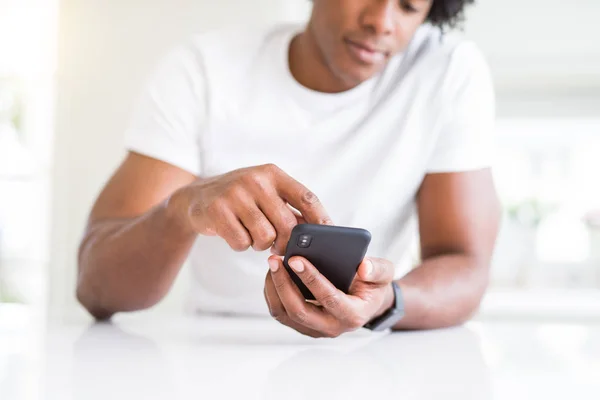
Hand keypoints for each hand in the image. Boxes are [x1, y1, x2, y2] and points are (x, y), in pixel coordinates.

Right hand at [172, 164, 331, 254]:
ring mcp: (235, 194)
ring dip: (260, 243)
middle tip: (276, 244)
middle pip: (286, 224)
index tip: (329, 235)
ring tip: (251, 233)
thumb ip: (289, 208)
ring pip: (265, 236)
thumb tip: (319, 232)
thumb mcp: (265, 193)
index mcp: (272, 174)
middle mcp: (256, 180)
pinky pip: (242, 242)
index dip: (321, 218)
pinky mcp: (217, 211)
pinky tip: (234, 233)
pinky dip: (240, 245)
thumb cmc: (240, 199)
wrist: (196, 198)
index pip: (306, 197)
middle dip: (284, 242)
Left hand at [263, 256, 395, 337]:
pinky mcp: (302, 326)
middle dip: (284, 284)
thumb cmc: (372, 285)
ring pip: (285, 314)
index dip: (310, 278)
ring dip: (274, 288)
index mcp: (353, 315)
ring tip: (272, 264)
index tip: (296, 258)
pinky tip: (273, 273)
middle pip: (299, 310)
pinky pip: (281, 313)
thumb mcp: (384, 273)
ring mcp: (315, 329)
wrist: (366, 301)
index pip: (328, 298)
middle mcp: (332, 327)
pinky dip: (272, 292)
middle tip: (275, 260)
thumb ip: (377, 269)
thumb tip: (363, 267)